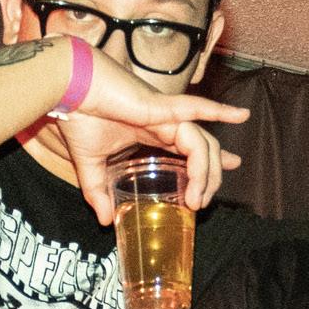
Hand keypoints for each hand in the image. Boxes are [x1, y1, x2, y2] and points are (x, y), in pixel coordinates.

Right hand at [55, 48, 247, 223]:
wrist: (67, 88)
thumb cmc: (78, 116)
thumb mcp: (90, 164)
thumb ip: (98, 191)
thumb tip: (104, 220)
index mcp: (151, 131)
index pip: (190, 148)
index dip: (209, 162)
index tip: (226, 171)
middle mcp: (165, 121)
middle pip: (203, 149)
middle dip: (211, 176)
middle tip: (204, 201)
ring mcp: (166, 112)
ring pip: (201, 142)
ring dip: (205, 173)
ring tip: (199, 199)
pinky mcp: (160, 106)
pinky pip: (195, 111)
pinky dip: (218, 112)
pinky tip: (241, 116)